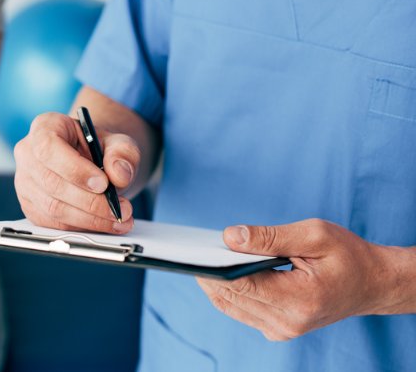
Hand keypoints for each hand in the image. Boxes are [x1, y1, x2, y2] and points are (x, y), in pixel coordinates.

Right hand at [14, 112, 139, 233]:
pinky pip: (53, 224)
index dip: (74, 169)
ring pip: (52, 208)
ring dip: (89, 219)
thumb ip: (123, 153)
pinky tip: (102, 224)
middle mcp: (28, 154)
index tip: (103, 183)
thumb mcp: (117, 141)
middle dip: (90, 201)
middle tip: (120, 209)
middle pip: (51, 183)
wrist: (90, 161)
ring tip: (118, 219)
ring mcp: (25, 182)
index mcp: (45, 127)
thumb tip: (119, 173)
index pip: (48, 148)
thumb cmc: (98, 148)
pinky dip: (81, 227)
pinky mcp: (31, 207)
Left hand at [197, 219, 403, 340]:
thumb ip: (269, 236)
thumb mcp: (314, 235)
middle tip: (191, 248)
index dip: (213, 268)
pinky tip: (220, 270)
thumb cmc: (348, 255)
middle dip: (209, 272)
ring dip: (214, 282)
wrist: (372, 284)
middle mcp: (288, 322)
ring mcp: (282, 330)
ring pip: (230, 306)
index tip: (193, 250)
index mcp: (300, 299)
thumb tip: (229, 237)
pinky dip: (228, 290)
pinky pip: (240, 310)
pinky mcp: (277, 329)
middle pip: (231, 297)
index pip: (242, 285)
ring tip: (202, 256)